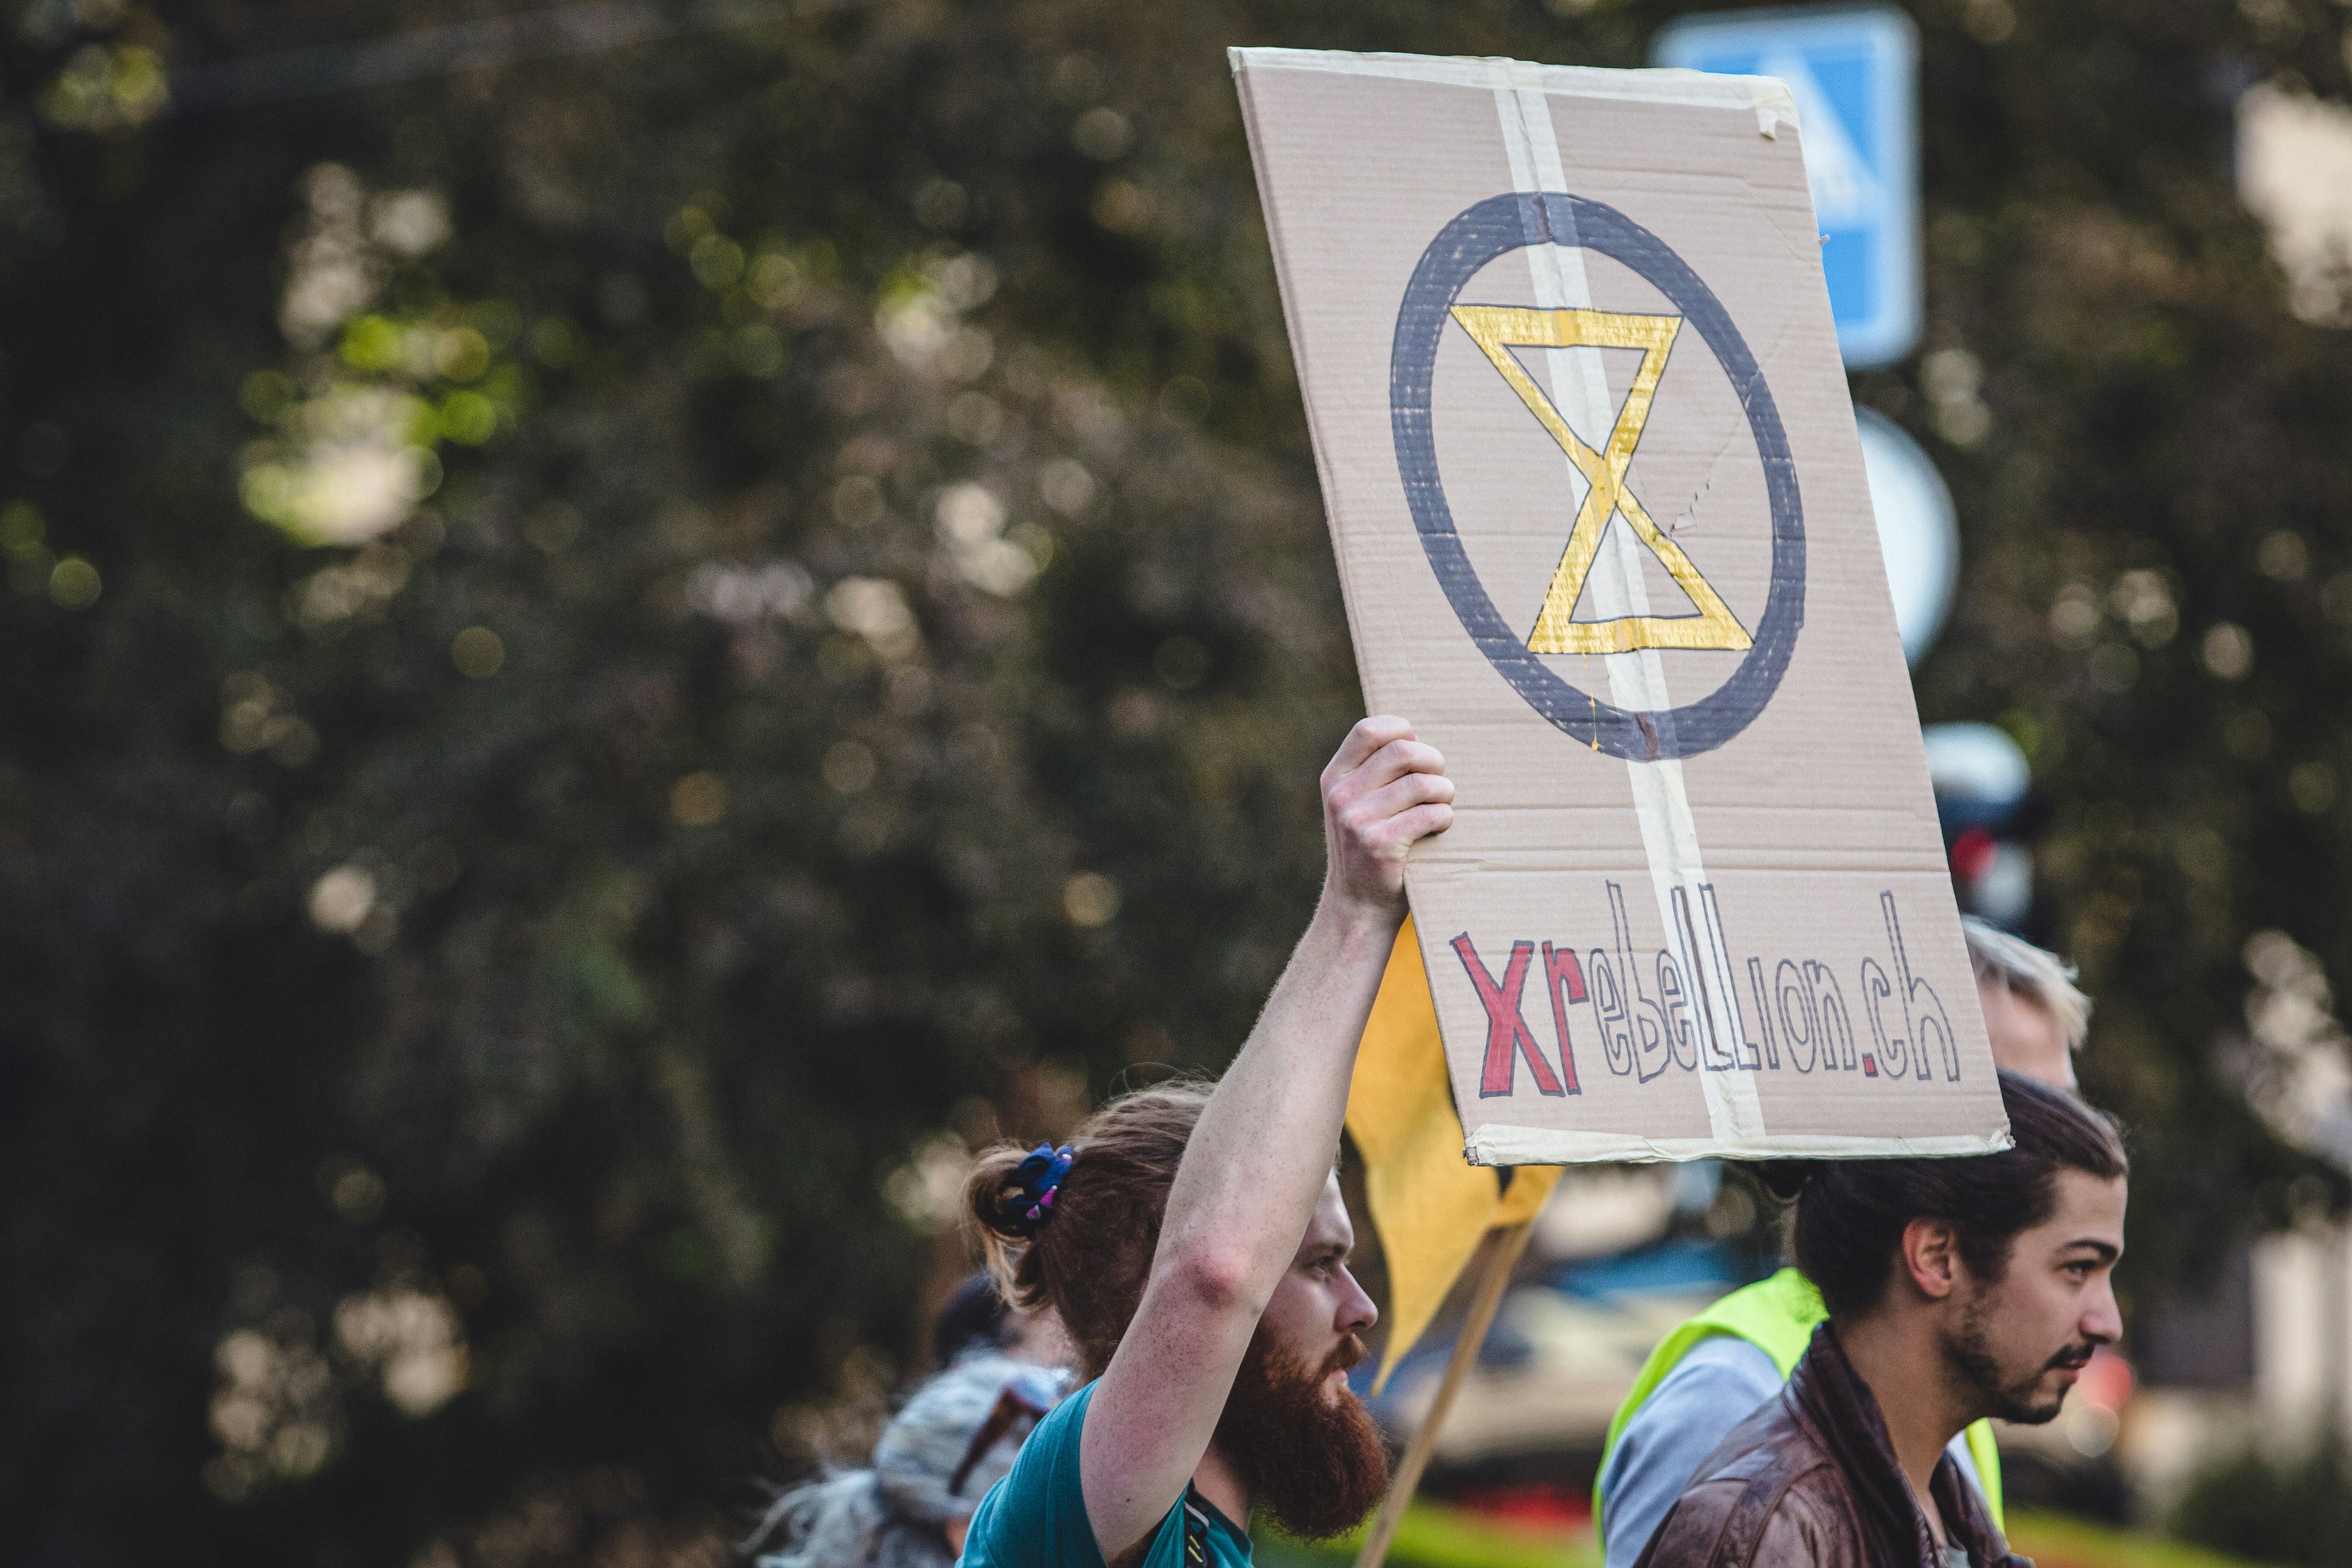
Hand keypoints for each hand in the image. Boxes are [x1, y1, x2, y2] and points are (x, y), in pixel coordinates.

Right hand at [1319, 715, 1452, 919]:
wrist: (1357, 907)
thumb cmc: (1367, 849)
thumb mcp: (1353, 806)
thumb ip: (1371, 774)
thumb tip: (1415, 738)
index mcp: (1334, 778)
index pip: (1368, 730)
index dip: (1401, 729)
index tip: (1416, 748)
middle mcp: (1341, 796)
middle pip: (1402, 751)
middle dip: (1433, 760)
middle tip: (1438, 778)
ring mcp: (1358, 821)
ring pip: (1422, 784)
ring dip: (1444, 791)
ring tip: (1443, 802)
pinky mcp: (1381, 845)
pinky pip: (1430, 815)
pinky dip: (1444, 817)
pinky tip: (1440, 825)